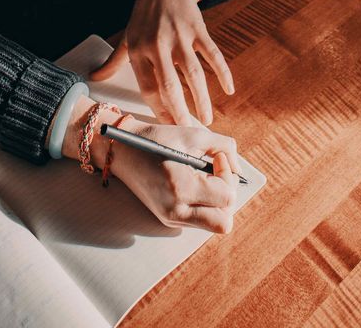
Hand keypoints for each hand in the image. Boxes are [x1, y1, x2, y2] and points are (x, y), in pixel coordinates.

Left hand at [89, 0, 234, 125]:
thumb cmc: (144, 14)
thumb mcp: (127, 36)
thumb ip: (114, 61)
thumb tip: (95, 79)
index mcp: (139, 50)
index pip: (148, 87)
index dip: (159, 110)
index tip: (167, 127)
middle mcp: (158, 44)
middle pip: (170, 85)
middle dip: (180, 112)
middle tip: (188, 131)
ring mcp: (180, 36)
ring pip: (193, 73)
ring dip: (202, 98)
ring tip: (207, 119)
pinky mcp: (198, 28)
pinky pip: (213, 54)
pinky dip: (223, 72)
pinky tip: (229, 89)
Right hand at [110, 116, 238, 233]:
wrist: (122, 150)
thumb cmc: (156, 139)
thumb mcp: (192, 134)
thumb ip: (224, 146)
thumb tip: (238, 168)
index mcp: (181, 188)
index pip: (226, 197)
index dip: (228, 174)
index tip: (217, 157)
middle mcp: (176, 210)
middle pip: (223, 222)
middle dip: (226, 196)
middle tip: (215, 173)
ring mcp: (171, 218)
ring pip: (213, 225)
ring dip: (216, 203)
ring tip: (205, 178)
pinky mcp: (167, 219)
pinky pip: (199, 220)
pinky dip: (204, 204)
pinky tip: (194, 184)